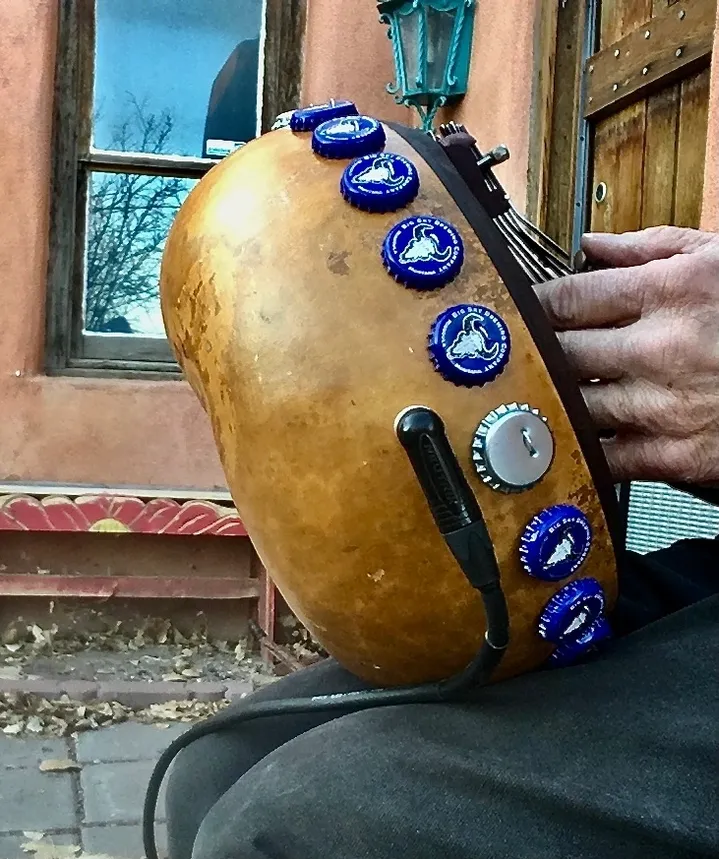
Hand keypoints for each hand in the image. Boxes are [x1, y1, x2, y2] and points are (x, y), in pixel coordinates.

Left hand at [535, 227, 718, 484]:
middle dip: (537, 353)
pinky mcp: (678, 455)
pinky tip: (574, 434)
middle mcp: (664, 348)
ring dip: (554, 399)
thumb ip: (649, 247)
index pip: (567, 298)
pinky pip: (605, 455)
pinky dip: (582, 446)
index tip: (519, 310)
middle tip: (523, 352)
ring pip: (573, 405)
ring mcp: (668, 406)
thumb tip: (590, 246)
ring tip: (547, 390)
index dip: (532, 305)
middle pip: (560, 353)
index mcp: (673, 290)